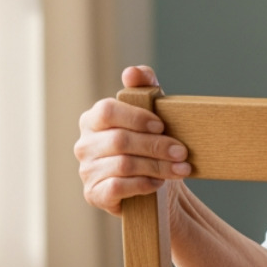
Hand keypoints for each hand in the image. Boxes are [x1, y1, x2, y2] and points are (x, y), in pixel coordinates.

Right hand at [74, 66, 191, 214]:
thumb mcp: (153, 114)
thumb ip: (145, 88)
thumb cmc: (152, 145)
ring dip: (157, 167)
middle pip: (120, 140)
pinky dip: (143, 184)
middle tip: (182, 152)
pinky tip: (158, 183)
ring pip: (123, 165)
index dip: (135, 117)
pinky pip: (117, 187)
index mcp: (94, 119)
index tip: (162, 125)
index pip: (106, 111)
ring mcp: (86, 170)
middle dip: (156, 146)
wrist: (156, 186)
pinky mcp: (94, 194)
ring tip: (180, 169)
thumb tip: (132, 72)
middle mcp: (85, 144)